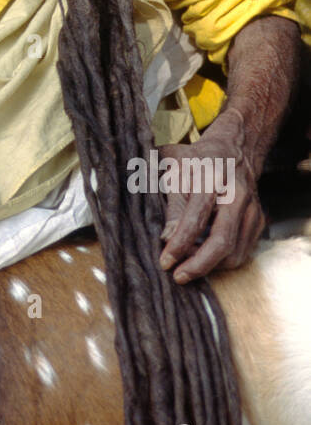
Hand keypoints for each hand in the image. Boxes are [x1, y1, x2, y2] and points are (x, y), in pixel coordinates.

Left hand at [156, 112, 264, 283]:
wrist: (235, 148)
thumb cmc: (199, 160)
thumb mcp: (177, 173)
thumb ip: (174, 207)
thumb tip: (167, 239)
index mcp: (212, 177)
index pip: (195, 218)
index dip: (179, 244)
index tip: (165, 262)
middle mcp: (236, 194)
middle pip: (222, 241)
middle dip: (199, 265)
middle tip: (179, 276)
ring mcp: (252, 208)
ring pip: (235, 251)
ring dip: (210, 265)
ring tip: (188, 264)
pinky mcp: (259, 220)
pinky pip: (243, 250)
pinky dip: (224, 260)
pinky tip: (205, 256)